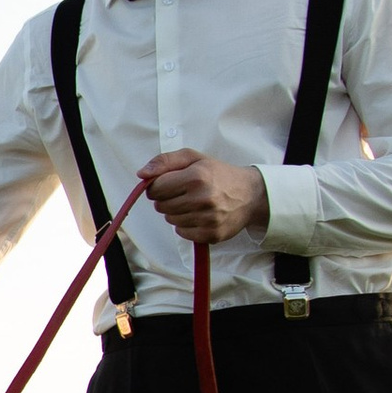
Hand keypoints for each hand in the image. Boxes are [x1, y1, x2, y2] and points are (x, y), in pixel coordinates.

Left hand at [143, 150, 268, 244]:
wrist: (250, 195)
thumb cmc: (218, 174)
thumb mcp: (193, 158)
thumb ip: (165, 161)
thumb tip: (141, 174)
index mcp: (196, 177)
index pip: (156, 188)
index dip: (158, 185)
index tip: (168, 183)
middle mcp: (203, 199)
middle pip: (161, 206)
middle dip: (167, 199)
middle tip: (183, 193)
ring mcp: (208, 219)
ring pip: (170, 220)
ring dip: (176, 212)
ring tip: (193, 203)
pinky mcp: (212, 234)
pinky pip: (182, 233)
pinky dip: (185, 225)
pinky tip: (198, 215)